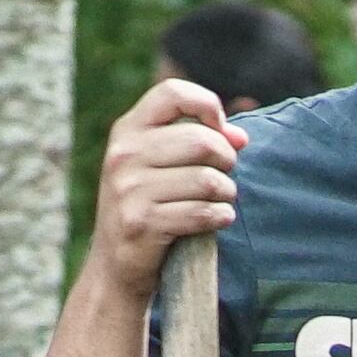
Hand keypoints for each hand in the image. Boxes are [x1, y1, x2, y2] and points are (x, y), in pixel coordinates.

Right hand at [86, 79, 245, 300]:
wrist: (115, 263)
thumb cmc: (149, 205)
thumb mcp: (159, 164)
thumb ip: (197, 141)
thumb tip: (241, 138)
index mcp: (128, 130)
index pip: (174, 93)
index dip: (208, 106)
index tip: (219, 130)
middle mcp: (124, 155)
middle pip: (203, 141)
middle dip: (227, 161)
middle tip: (224, 176)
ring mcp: (129, 189)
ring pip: (208, 180)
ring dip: (227, 193)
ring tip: (220, 200)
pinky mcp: (142, 223)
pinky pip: (203, 212)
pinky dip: (221, 217)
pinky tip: (217, 218)